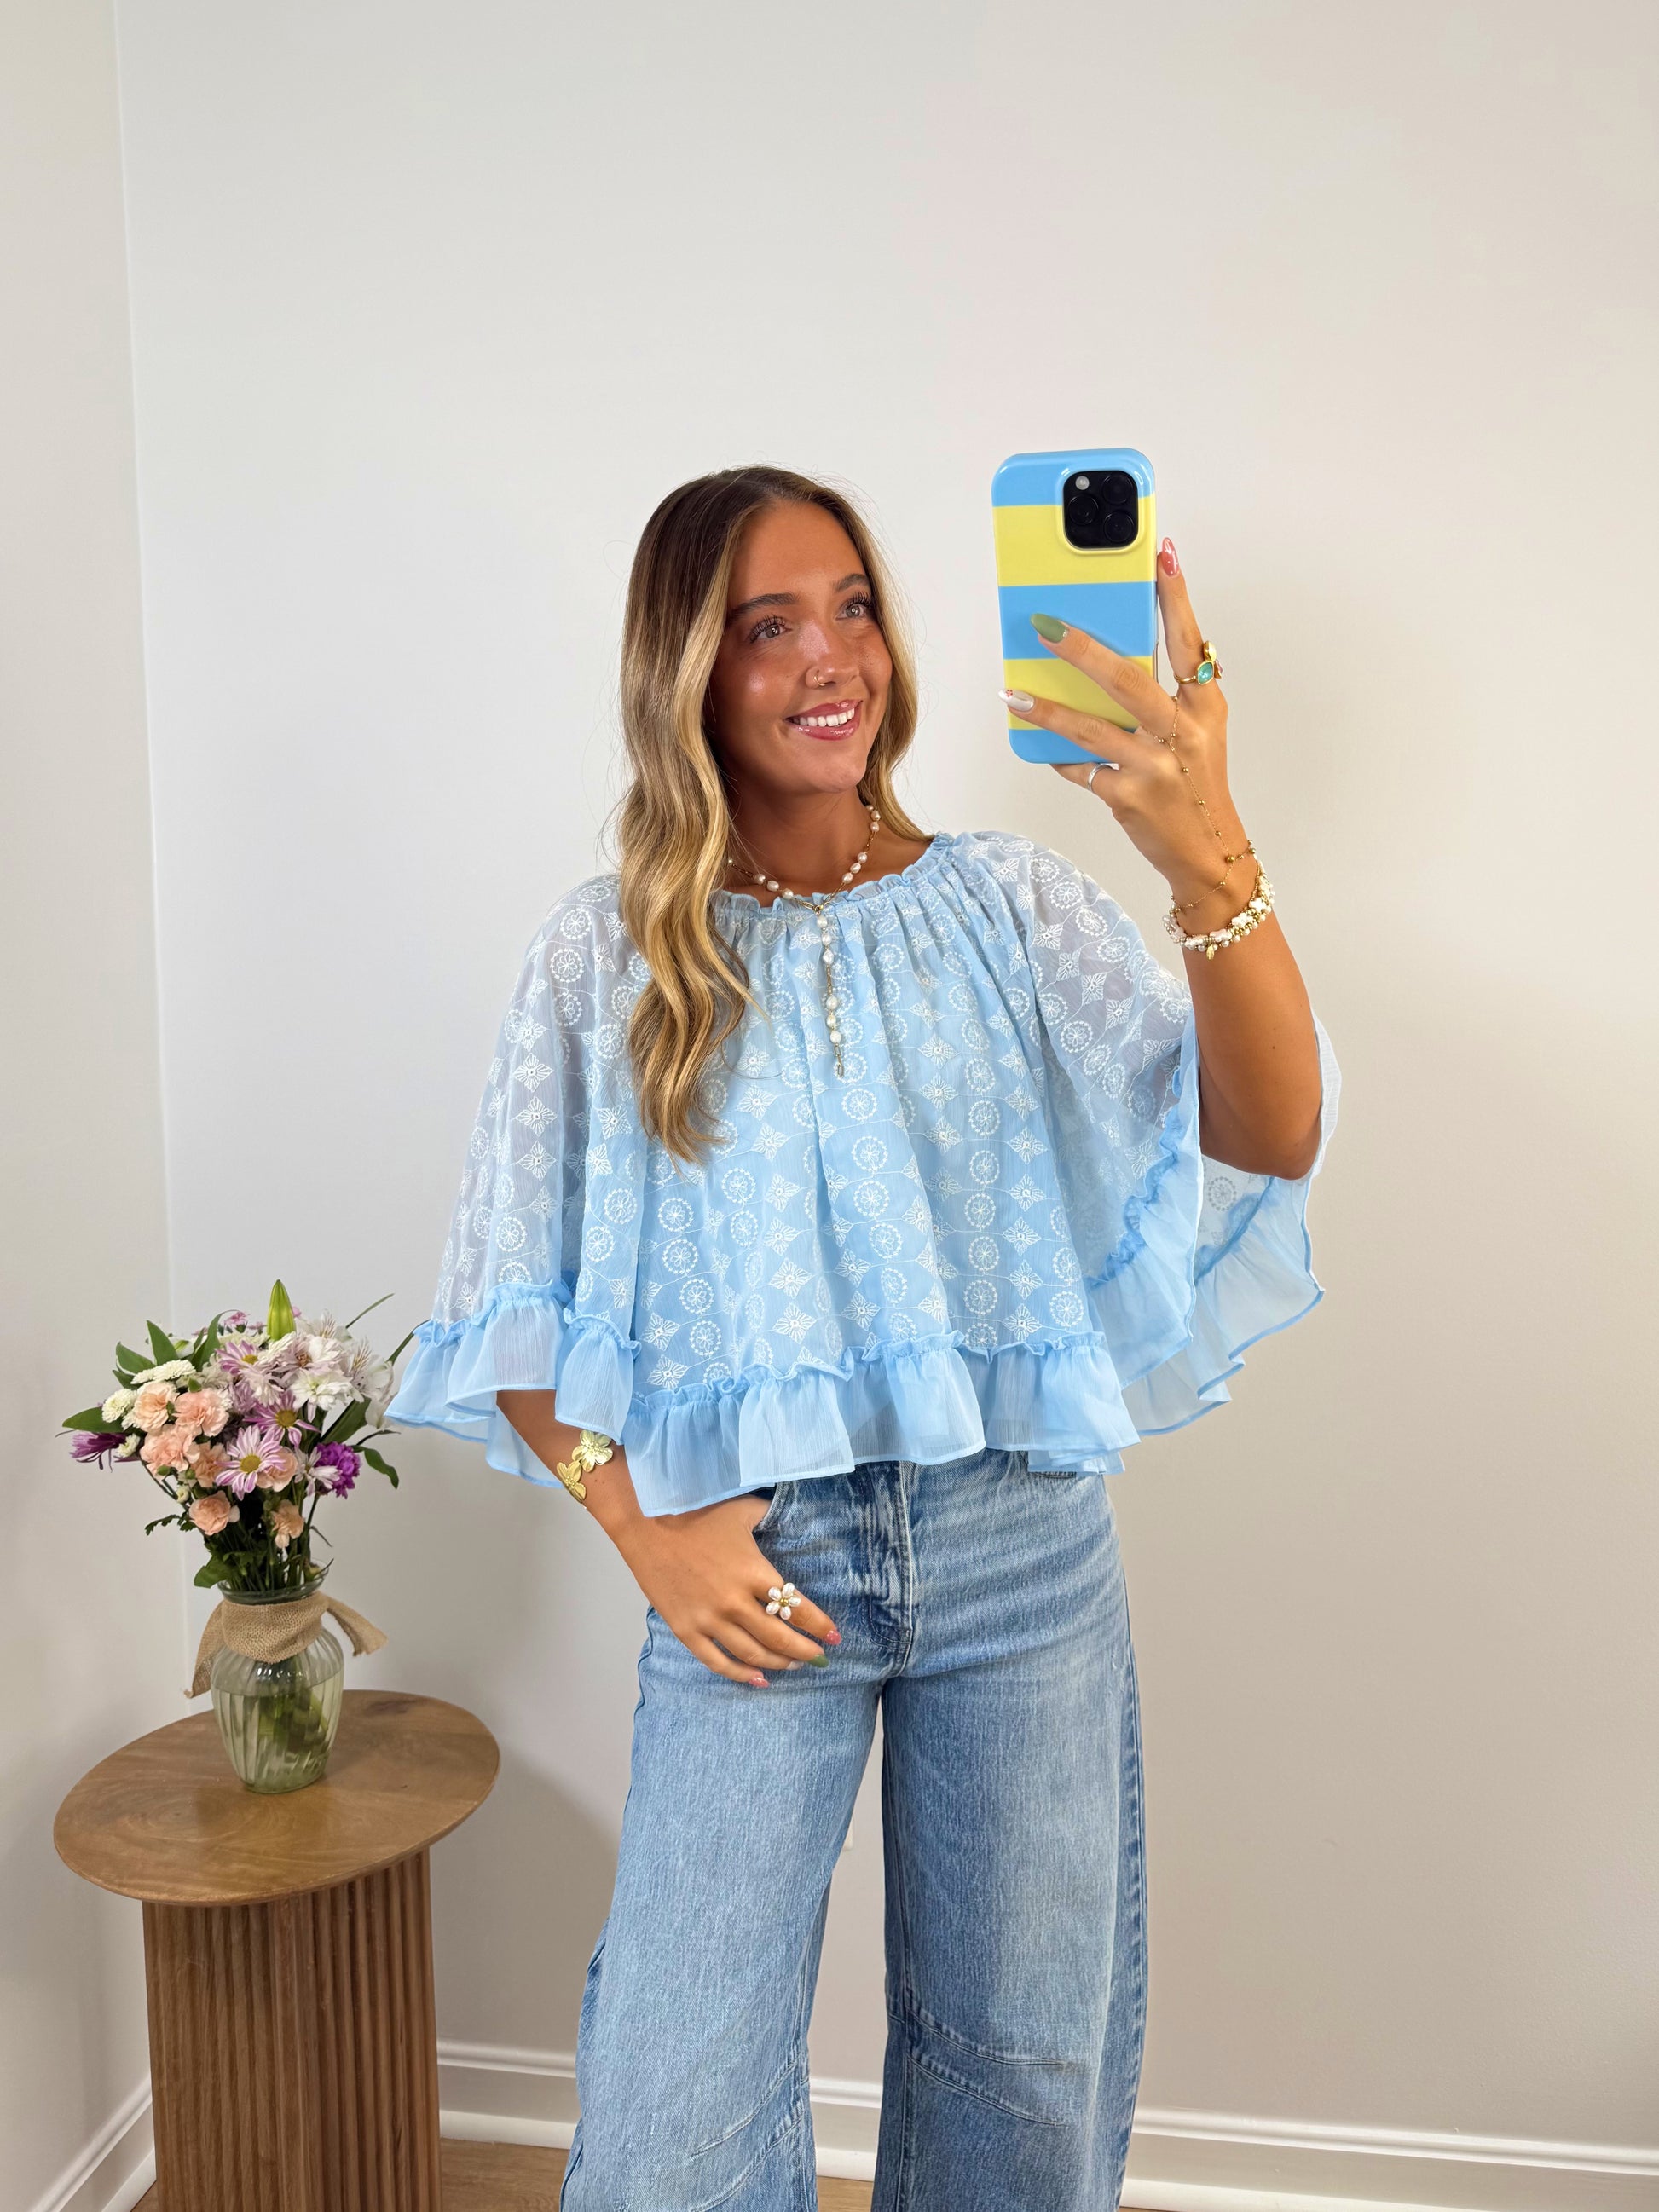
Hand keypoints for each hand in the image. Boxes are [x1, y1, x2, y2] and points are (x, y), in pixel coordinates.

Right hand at [609, 1489, 840, 1687]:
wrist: (646, 1524)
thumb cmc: (696, 1513)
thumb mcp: (742, 1509)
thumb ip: (771, 1516)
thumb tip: (794, 1516)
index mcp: (753, 1571)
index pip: (796, 1607)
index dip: (819, 1625)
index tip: (835, 1636)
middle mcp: (734, 1602)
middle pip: (779, 1638)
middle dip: (805, 1651)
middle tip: (820, 1657)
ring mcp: (708, 1619)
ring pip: (752, 1654)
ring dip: (777, 1663)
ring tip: (793, 1666)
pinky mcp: (685, 1630)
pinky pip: (717, 1662)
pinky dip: (740, 1675)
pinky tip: (758, 1681)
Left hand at [1003, 538, 1254, 928]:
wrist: (1207, 853)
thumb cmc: (1195, 783)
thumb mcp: (1198, 732)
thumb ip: (1169, 693)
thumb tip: (1111, 652)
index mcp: (1204, 706)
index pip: (1189, 642)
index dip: (1175, 597)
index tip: (1161, 553)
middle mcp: (1183, 732)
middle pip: (1128, 679)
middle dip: (1083, 648)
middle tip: (1045, 623)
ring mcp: (1155, 767)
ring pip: (1091, 728)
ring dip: (1047, 708)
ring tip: (1012, 689)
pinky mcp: (1128, 797)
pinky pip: (1081, 768)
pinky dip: (1058, 755)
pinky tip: (1036, 742)